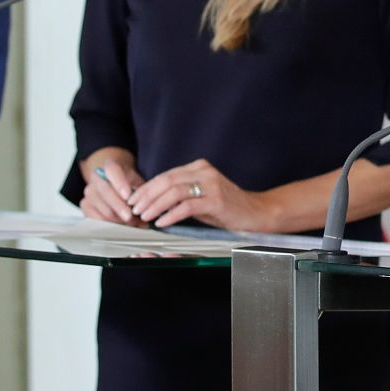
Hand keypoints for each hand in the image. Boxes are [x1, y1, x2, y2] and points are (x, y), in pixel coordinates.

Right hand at [78, 149, 145, 224]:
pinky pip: (96, 219)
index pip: (112, 170)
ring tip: (133, 224)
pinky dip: (110, 225)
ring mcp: (89, 191)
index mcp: (110, 165)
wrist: (115, 183)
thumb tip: (145, 206)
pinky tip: (122, 226)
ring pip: (102, 209)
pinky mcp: (85, 205)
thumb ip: (140, 190)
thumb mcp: (137, 180)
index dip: (119, 183)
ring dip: (118, 220)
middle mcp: (96, 177)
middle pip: (105, 192)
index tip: (127, 196)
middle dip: (120, 207)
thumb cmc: (128, 182)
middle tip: (132, 218)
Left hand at [127, 159, 270, 231]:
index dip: (147, 188)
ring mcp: (211, 185)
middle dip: (146, 196)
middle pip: (167, 181)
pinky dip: (171, 214)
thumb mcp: (201, 196)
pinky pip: (187, 206)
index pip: (166, 175)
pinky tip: (162, 223)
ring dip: (155, 205)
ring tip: (144, 217)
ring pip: (174, 192)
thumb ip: (181, 194)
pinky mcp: (216, 200)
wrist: (256, 213)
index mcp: (199, 167)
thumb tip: (152, 202)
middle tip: (134, 210)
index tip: (133, 200)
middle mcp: (204, 172)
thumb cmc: (226, 208)